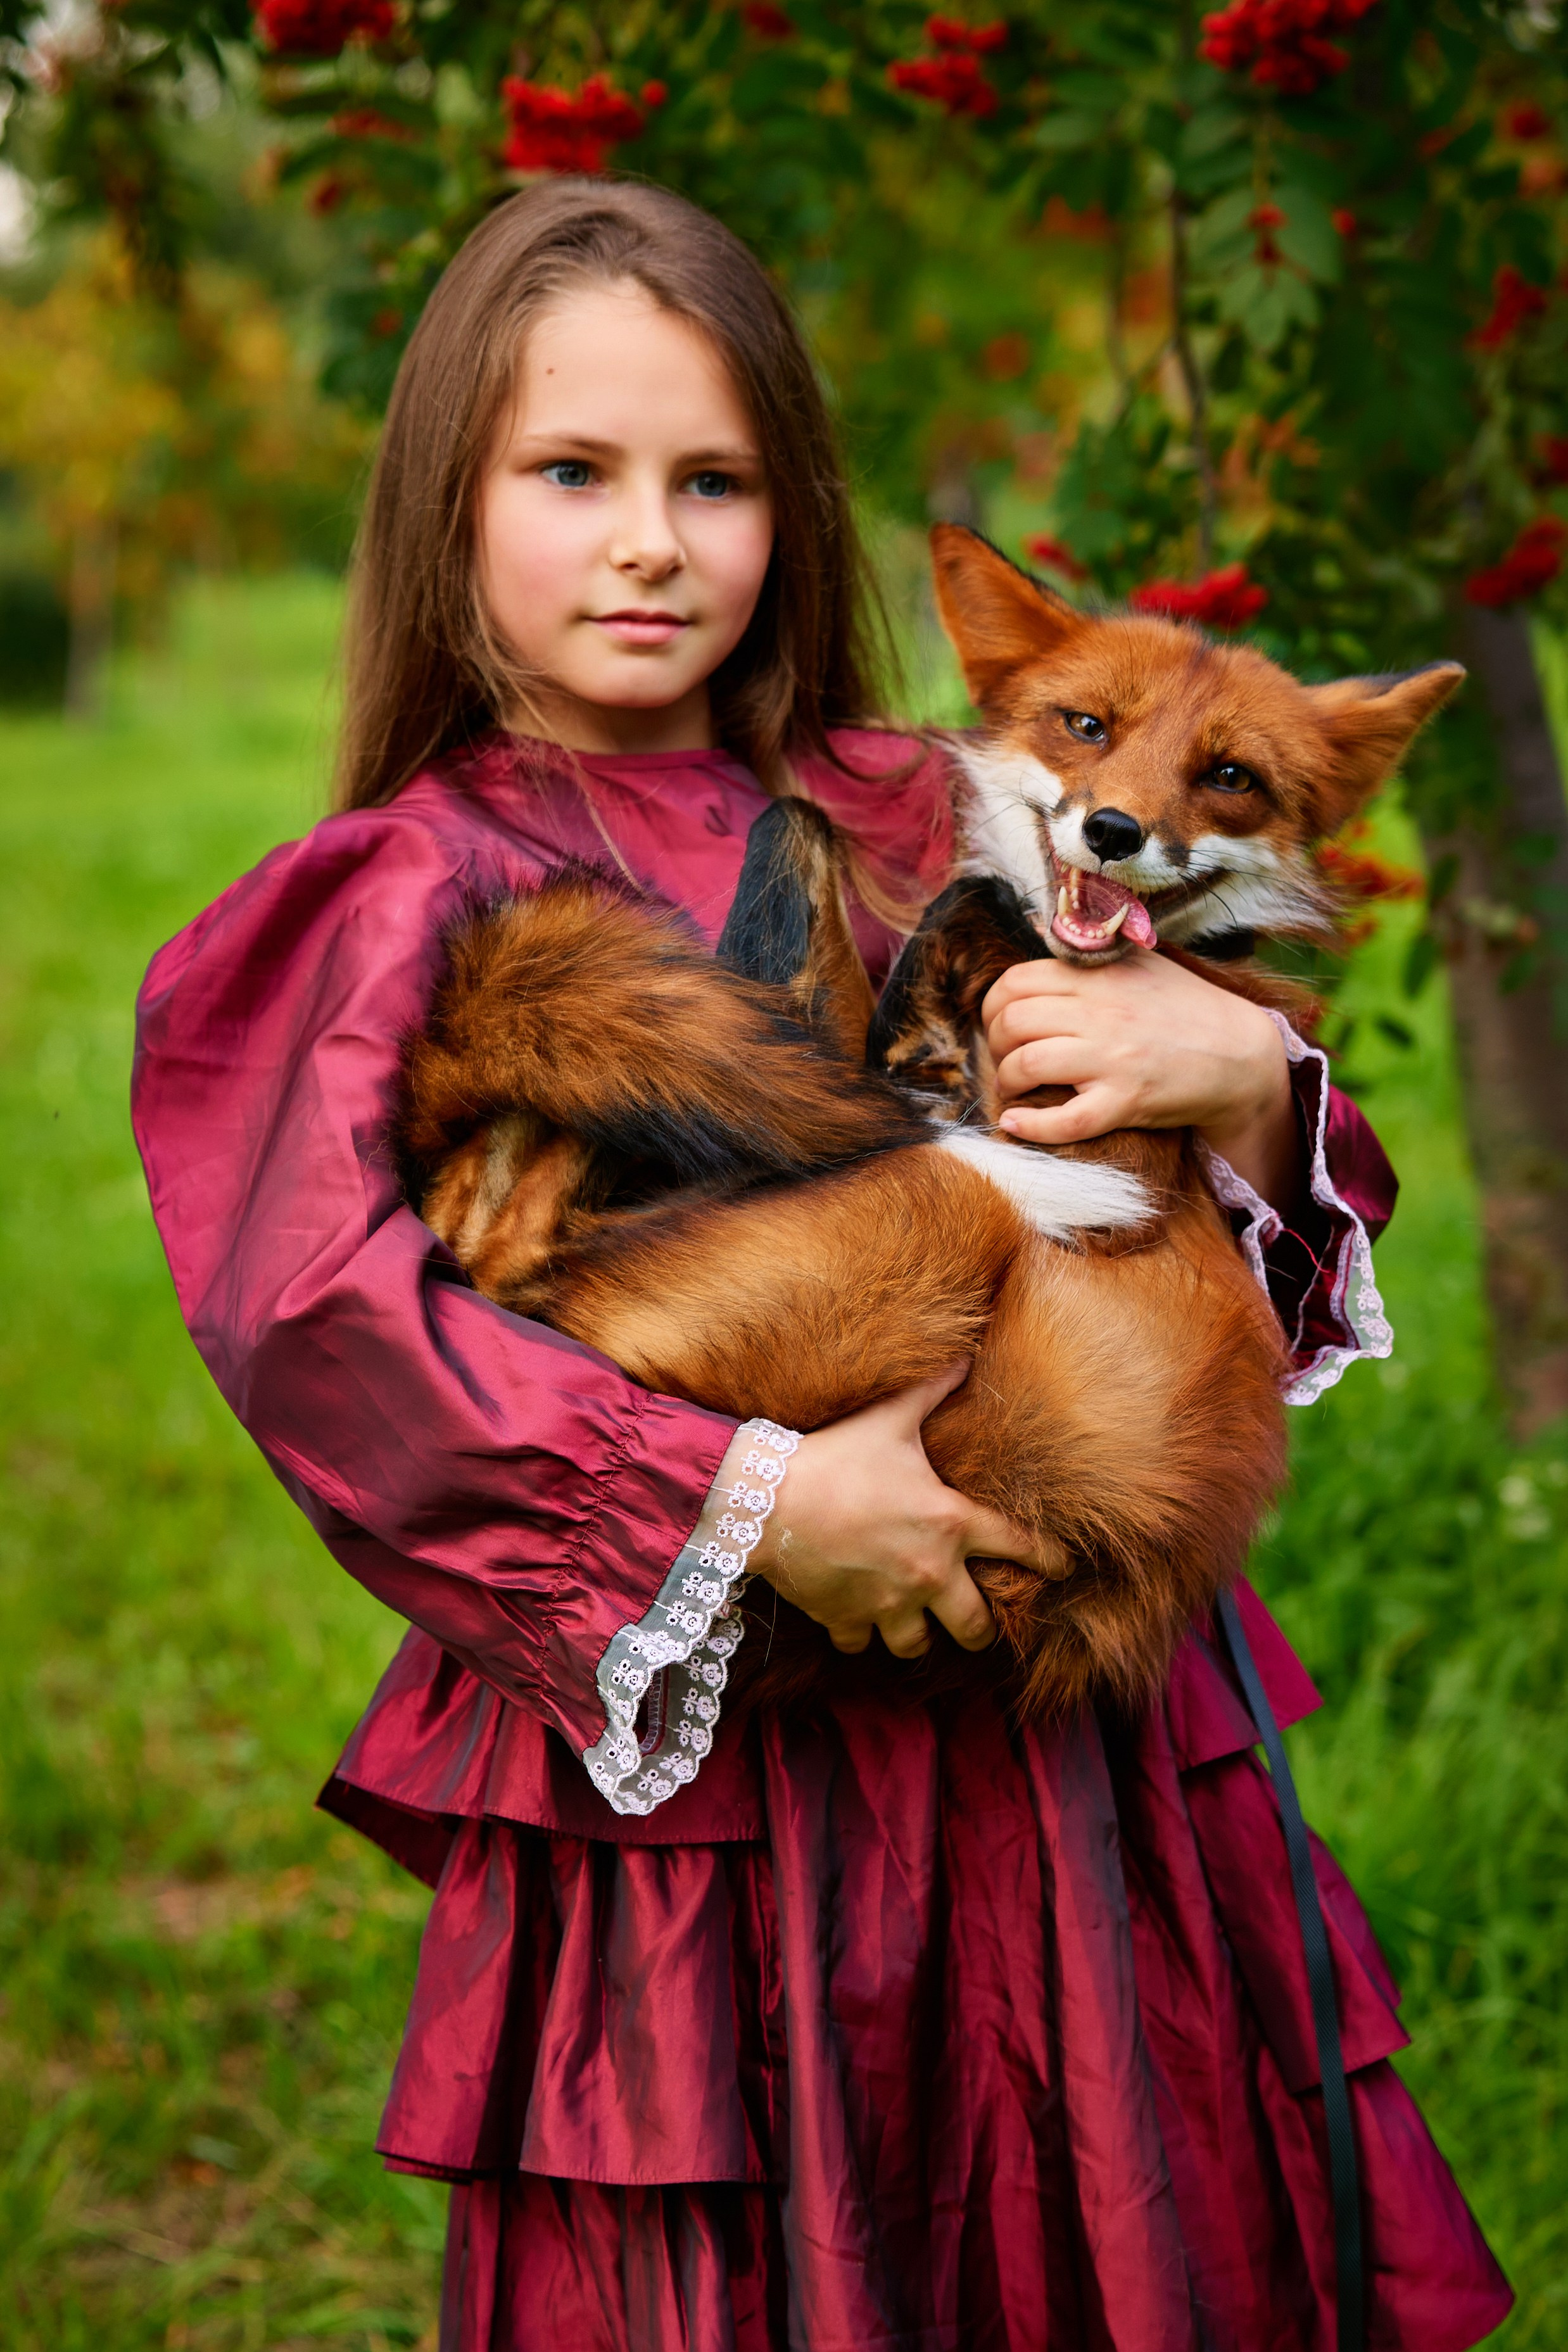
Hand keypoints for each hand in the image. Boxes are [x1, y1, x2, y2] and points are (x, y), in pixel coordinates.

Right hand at [746, 1363, 1056, 1658]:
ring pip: (919, 1645)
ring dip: (918, 1635)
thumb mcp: (889, 1419)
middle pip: (975, 1625)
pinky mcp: (846, 1619)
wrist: (768, 1501)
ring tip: (914, 1623)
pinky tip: (856, 1619)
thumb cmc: (835, 1456)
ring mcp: (888, 1603)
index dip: (1048, 1559)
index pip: (1019, 1545)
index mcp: (950, 1523)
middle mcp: (929, 1572)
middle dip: (980, 1629)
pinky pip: (860, 1644)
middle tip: (976, 1622)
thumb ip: (931, 1390)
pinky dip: (859, 1635)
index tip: (1063, 1569)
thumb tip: (964, 1354)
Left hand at [982, 950, 1298, 1207]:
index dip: (993, 1006)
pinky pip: (1065, 1120)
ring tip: (1013, 1088)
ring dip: (1006, 1082)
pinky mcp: (1127, 1101)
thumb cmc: (1185, 1008)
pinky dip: (1030, 1126)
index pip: (1016, 982)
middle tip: (1005, 1057)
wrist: (1240, 1054)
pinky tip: (1015, 1124)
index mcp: (1098, 977)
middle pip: (1012, 1023)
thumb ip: (1091, 956)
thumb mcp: (1140, 964)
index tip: (998, 1024)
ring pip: (1027, 1066)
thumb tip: (1038, 934)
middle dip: (994, 1044)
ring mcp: (1113, 1058)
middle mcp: (1101, 1013)